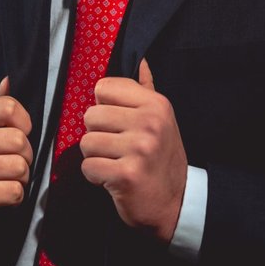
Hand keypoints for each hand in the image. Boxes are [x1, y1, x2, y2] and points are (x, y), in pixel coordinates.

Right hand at [0, 77, 32, 263]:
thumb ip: (2, 108)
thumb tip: (10, 78)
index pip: (9, 107)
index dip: (24, 125)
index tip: (17, 138)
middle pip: (17, 139)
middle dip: (25, 157)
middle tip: (12, 167)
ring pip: (18, 166)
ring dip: (22, 179)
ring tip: (7, 182)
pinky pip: (14, 190)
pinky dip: (17, 197)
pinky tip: (2, 198)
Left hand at [80, 60, 186, 243]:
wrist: (177, 203)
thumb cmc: (162, 159)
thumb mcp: (162, 120)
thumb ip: (146, 90)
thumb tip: (141, 62)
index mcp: (156, 105)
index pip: (104, 88)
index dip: (104, 107)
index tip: (118, 123)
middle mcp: (149, 123)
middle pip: (90, 115)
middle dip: (97, 134)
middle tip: (117, 148)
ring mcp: (139, 149)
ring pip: (86, 142)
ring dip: (96, 157)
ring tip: (116, 163)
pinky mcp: (126, 174)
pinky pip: (88, 167)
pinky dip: (95, 176)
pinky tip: (113, 178)